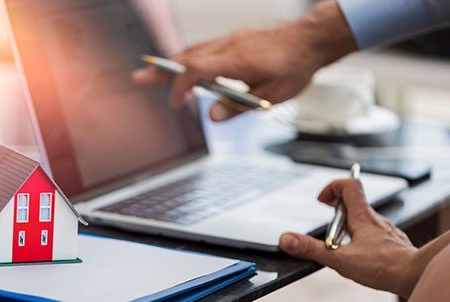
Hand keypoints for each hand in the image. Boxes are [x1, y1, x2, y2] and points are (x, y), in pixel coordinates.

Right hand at [132, 1, 356, 121]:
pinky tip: (183, 66)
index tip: (175, 104)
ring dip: (172, 63)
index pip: (197, 72)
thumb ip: (238, 107)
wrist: (310, 39)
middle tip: (139, 79)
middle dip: (161, 70)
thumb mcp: (270, 96)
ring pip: (193, 49)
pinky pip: (204, 47)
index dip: (180, 88)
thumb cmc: (294, 67)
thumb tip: (212, 115)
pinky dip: (189, 57)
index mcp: (237, 61)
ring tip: (153, 73)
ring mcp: (230, 39)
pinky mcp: (233, 38)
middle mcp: (229, 46)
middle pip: (187, 57)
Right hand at [279, 178, 421, 298]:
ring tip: (340, 241)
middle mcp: (375, 220)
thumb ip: (311, 249)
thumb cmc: (383, 268)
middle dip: (336, 206)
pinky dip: (363, 237)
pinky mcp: (393, 244)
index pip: (349, 185)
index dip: (332, 187)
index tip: (321, 200)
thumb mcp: (340, 259)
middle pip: (354, 201)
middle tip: (326, 214)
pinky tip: (361, 254)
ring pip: (365, 218)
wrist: (417, 276)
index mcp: (362, 217)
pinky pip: (375, 233)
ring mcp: (386, 231)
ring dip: (349, 223)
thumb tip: (286, 240)